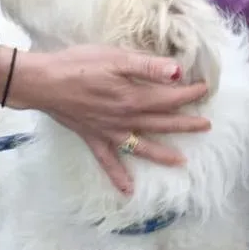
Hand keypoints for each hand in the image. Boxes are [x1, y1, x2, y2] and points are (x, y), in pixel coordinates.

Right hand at [0, 44, 211, 193]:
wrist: (43, 82)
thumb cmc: (78, 65)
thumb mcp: (115, 58)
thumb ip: (148, 66)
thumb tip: (178, 71)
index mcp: (134, 97)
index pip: (170, 98)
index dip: (189, 93)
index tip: (205, 88)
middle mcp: (127, 119)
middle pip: (163, 123)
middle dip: (186, 124)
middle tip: (206, 126)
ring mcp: (111, 132)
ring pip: (143, 147)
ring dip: (163, 155)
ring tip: (182, 162)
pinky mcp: (94, 138)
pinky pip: (108, 162)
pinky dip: (118, 177)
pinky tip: (128, 191)